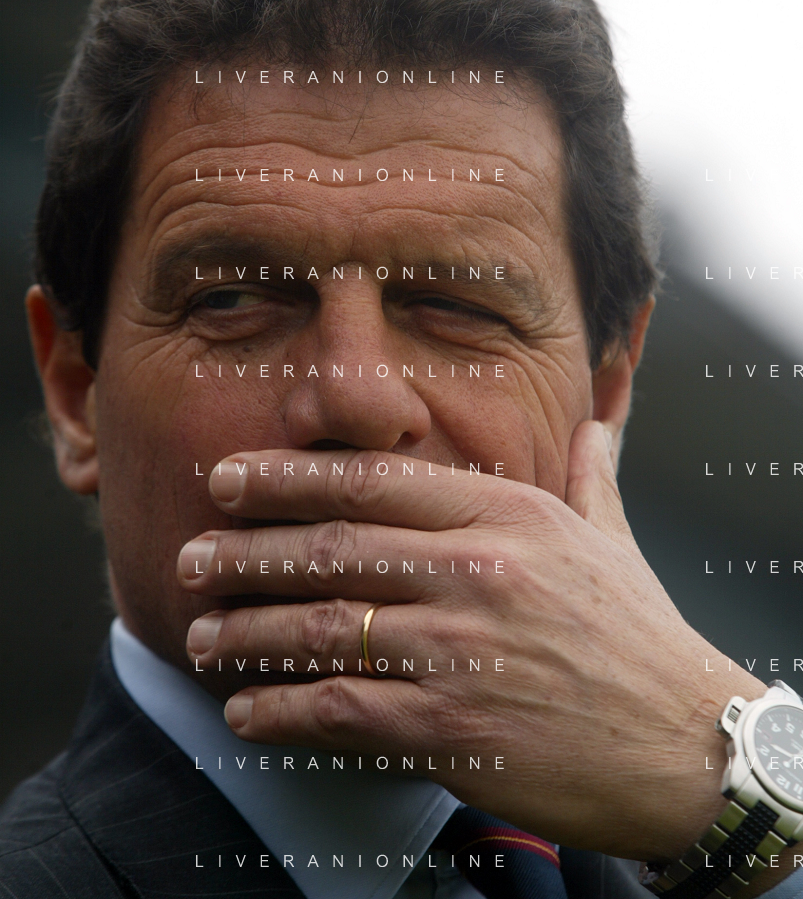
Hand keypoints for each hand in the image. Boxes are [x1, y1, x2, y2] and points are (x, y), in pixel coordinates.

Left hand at [176, 420, 765, 861]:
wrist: (685, 743)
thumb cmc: (641, 636)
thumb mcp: (611, 539)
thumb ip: (589, 474)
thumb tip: (595, 421)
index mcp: (507, 513)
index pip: (374, 480)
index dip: (290, 476)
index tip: (230, 478)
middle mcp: (477, 569)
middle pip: (333, 548)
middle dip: (247, 550)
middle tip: (190, 554)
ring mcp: (462, 647)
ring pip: (324, 626)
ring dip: (249, 630)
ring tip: (201, 633)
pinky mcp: (453, 725)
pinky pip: (342, 710)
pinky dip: (282, 710)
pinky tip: (246, 710)